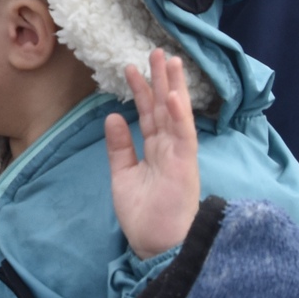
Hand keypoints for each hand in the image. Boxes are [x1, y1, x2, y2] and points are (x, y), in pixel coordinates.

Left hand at [105, 48, 199, 258]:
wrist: (156, 246)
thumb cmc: (143, 216)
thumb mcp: (123, 176)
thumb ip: (119, 147)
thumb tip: (112, 117)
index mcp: (156, 151)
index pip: (149, 114)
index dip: (141, 91)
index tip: (132, 68)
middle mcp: (170, 149)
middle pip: (165, 108)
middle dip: (161, 79)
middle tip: (157, 51)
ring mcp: (179, 156)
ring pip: (177, 115)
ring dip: (174, 88)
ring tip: (170, 61)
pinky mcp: (186, 166)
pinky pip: (184, 137)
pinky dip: (180, 117)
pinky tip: (175, 98)